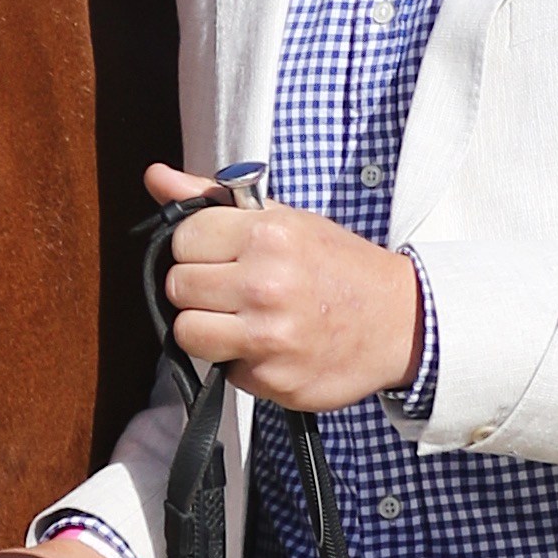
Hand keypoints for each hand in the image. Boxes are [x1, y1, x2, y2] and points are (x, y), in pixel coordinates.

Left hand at [147, 162, 423, 412]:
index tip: (220, 255)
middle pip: (179, 287)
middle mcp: (266, 284)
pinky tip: (272, 347)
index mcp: (268, 234)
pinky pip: (223, 370)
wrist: (402, 322)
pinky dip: (241, 361)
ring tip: (242, 320)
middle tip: (234, 290)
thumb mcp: (286, 219)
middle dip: (199, 289)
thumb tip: (155, 177)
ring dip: (208, 329)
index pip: (183, 239)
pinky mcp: (273, 380)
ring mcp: (269, 337)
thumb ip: (214, 201)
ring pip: (187, 333)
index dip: (196, 248)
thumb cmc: (338, 266)